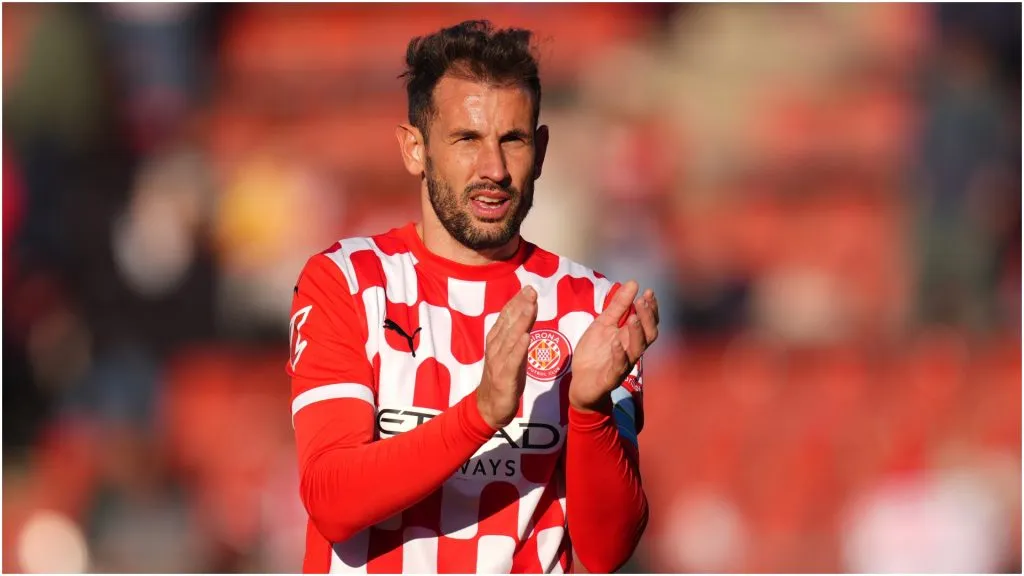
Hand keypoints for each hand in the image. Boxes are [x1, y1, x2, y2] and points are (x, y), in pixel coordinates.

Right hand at [476, 286, 538, 428]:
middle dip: (520, 306)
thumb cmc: (503, 377)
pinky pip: (512, 361)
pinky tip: (526, 337)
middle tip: (531, 291)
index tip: (528, 288)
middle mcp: (495, 348)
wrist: (489, 407)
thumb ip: (517, 333)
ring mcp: (499, 362)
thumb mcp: (511, 352)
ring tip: (530, 307)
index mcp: (496, 341)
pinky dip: (519, 349)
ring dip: (521, 322)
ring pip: (511, 339)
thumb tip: (527, 312)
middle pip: (509, 324)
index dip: (516, 302)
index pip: (506, 317)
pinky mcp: (504, 377)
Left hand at [569, 280, 658, 411]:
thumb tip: (634, 282)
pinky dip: (619, 355)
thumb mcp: (603, 323)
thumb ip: (618, 306)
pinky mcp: (611, 377)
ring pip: (637, 350)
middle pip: (649, 335)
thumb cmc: (595, 353)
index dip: (651, 308)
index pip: (648, 322)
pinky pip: (619, 367)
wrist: (580, 381)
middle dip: (648, 318)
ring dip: (636, 333)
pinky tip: (615, 343)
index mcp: (630, 337)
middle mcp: (631, 350)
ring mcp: (623, 364)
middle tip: (642, 301)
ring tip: (633, 317)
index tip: (648, 292)